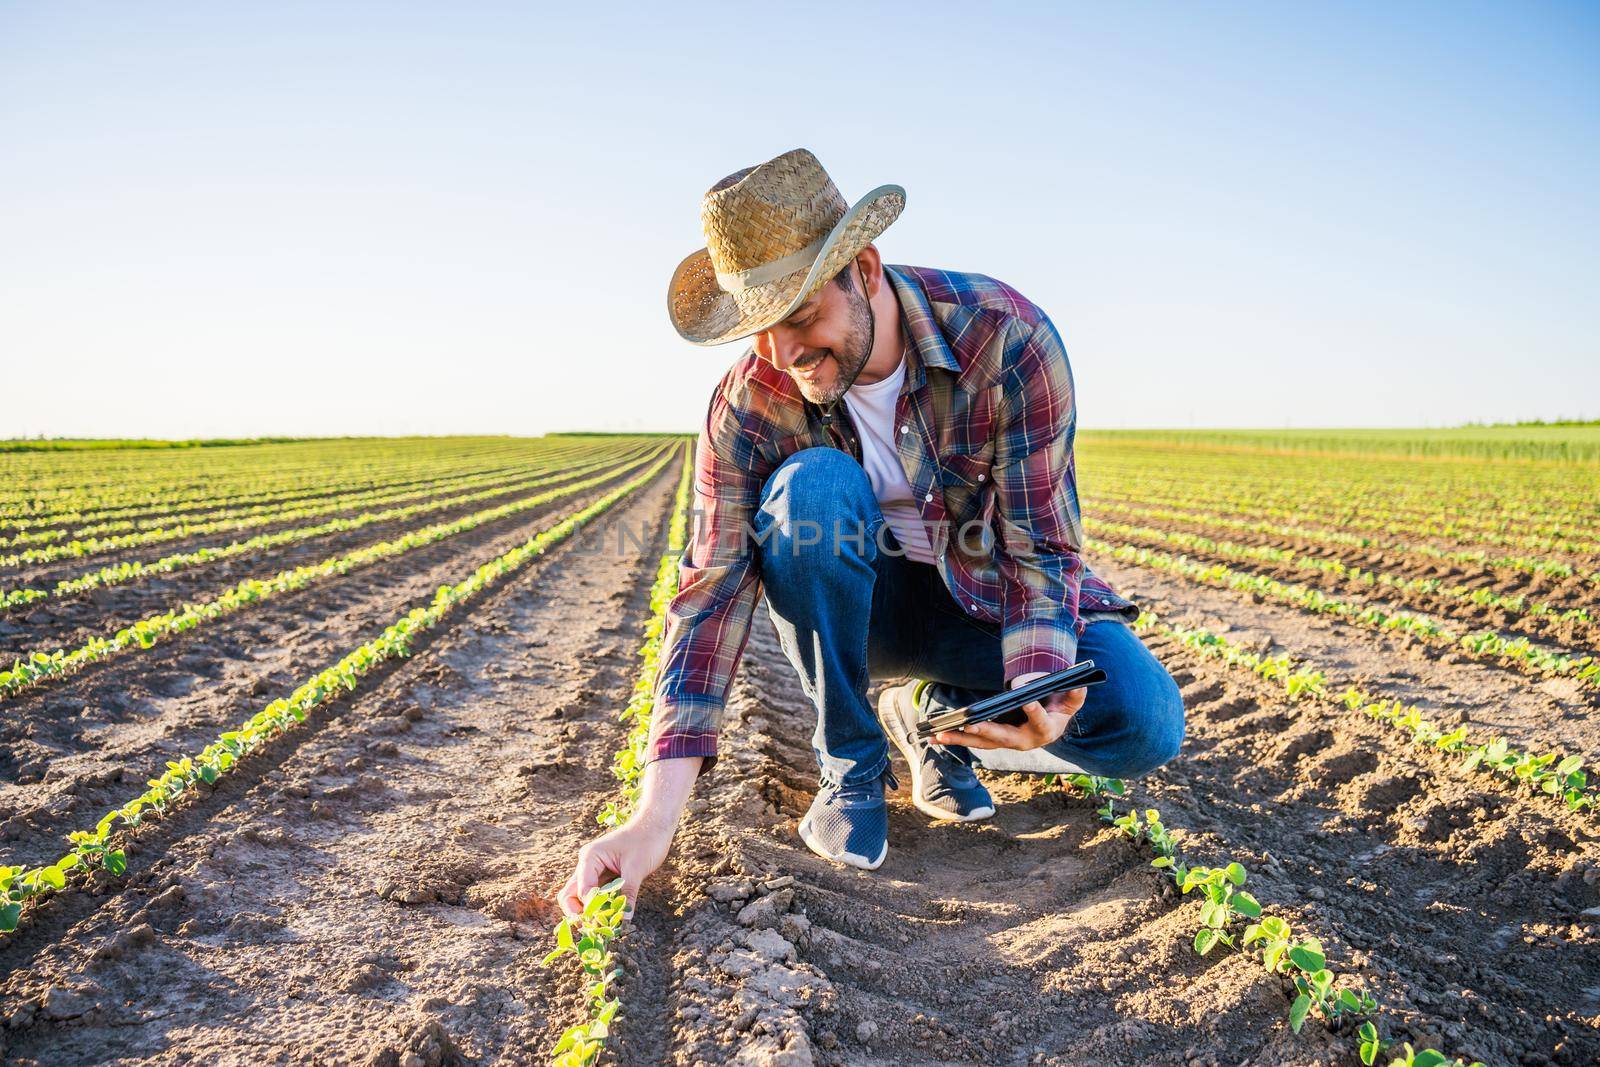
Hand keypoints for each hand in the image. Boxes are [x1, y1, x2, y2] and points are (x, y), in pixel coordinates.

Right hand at [558, 818, 674, 918]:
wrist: (655, 826)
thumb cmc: (646, 841)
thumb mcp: (637, 868)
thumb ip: (628, 893)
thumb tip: (623, 919)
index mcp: (590, 857)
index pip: (580, 890)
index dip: (590, 908)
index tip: (604, 921)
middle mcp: (587, 864)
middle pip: (570, 895)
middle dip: (579, 913)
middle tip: (594, 928)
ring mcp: (594, 871)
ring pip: (582, 897)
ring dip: (590, 912)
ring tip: (603, 925)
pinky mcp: (604, 876)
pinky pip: (597, 895)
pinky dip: (601, 906)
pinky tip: (612, 915)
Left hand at [931, 686, 1084, 751]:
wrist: (1052, 725)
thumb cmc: (1060, 708)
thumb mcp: (1072, 700)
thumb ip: (1076, 693)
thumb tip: (1078, 682)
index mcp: (1045, 731)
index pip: (1039, 720)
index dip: (1035, 710)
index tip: (1027, 698)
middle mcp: (1023, 741)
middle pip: (1002, 737)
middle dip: (984, 732)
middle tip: (969, 725)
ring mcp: (1006, 742)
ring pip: (982, 742)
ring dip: (960, 739)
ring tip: (938, 735)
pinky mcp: (993, 740)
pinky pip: (973, 740)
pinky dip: (955, 738)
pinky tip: (935, 736)